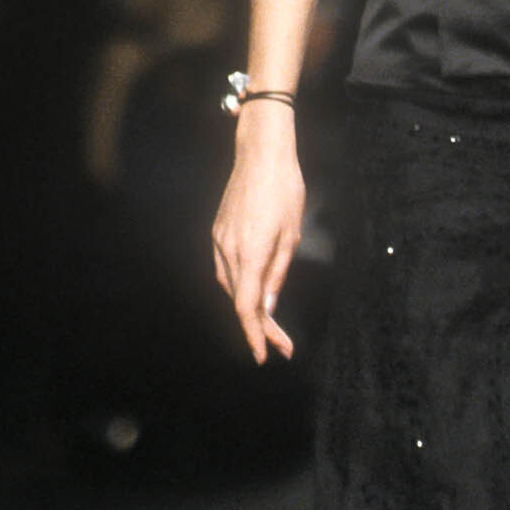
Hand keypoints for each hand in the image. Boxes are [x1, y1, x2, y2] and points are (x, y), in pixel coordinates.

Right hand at [212, 113, 304, 361]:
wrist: (261, 154)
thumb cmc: (284, 190)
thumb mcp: (291, 236)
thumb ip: (277, 275)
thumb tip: (266, 308)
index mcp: (250, 253)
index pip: (247, 307)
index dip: (255, 335)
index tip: (265, 355)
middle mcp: (228, 251)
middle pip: (239, 301)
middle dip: (260, 327)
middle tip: (282, 345)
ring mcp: (219, 241)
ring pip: (231, 287)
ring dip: (249, 309)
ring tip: (272, 326)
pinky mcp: (218, 232)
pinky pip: (227, 269)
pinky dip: (240, 287)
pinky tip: (254, 293)